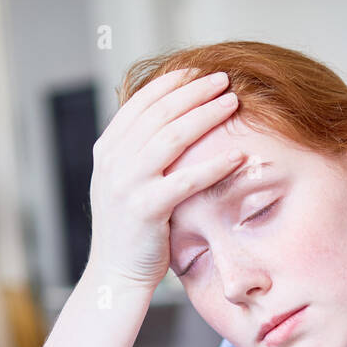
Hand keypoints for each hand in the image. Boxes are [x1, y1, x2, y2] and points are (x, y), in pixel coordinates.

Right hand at [86, 67, 245, 297]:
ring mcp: (126, 184)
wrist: (116, 274)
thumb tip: (170, 121)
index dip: (172, 83)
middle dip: (195, 91)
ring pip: (173, 137)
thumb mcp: (125, 182)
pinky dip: (214, 164)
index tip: (199, 71)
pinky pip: (186, 179)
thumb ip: (139, 152)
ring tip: (233, 103)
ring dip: (207, 115)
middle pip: (160, 113)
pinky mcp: (146, 209)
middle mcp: (113, 161)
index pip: (141, 102)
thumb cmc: (131, 230)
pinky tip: (239, 155)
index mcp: (107, 149)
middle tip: (224, 79)